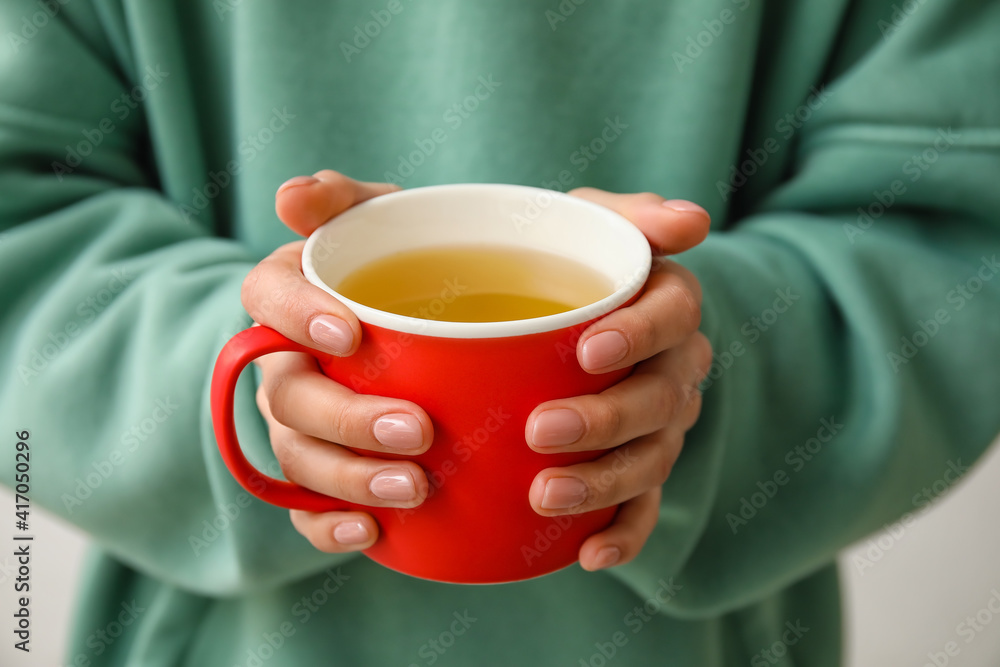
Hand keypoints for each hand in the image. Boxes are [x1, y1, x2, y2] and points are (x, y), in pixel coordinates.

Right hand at [245, 171, 433, 551]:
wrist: (433, 321)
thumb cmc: (403, 264)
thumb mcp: (384, 219)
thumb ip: (344, 201)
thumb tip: (291, 196)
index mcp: (293, 298)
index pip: (266, 298)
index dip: (295, 317)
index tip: (351, 333)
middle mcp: (285, 364)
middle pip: (290, 397)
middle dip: (346, 418)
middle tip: (416, 429)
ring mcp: (299, 424)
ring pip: (300, 458)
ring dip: (349, 478)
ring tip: (415, 486)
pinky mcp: (322, 471)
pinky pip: (307, 509)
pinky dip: (331, 526)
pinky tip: (373, 533)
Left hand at [524, 189, 712, 570]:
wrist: (552, 308)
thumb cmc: (568, 259)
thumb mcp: (590, 222)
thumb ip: (631, 216)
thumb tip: (688, 221)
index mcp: (667, 306)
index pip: (672, 317)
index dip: (638, 336)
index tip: (588, 350)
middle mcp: (675, 368)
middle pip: (659, 400)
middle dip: (606, 419)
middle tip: (543, 429)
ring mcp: (661, 425)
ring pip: (650, 459)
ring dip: (604, 482)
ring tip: (547, 495)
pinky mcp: (639, 467)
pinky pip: (643, 507)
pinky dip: (622, 534)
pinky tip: (587, 556)